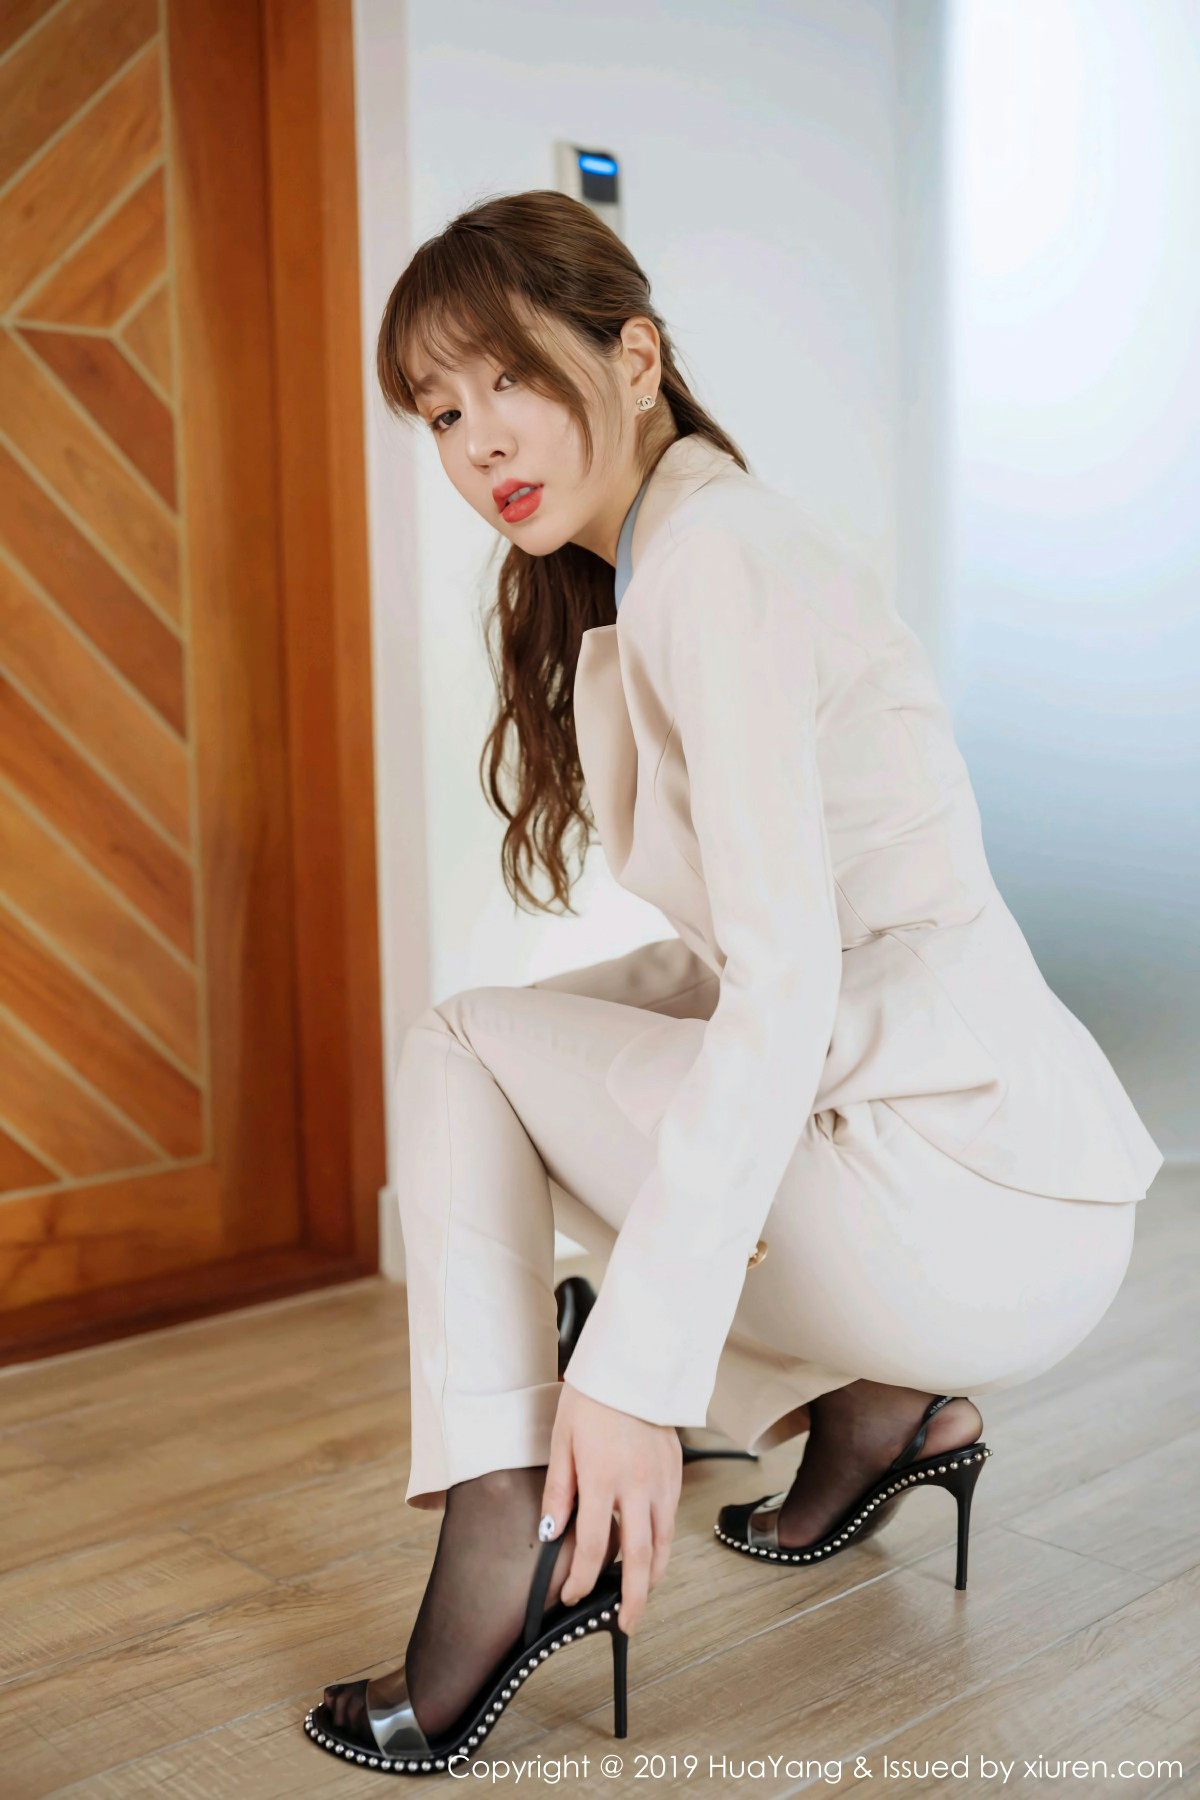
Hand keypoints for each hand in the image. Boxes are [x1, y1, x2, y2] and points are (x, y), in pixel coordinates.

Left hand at [540, 1378, 681, 1635]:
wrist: (634, 1363)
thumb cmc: (592, 1397)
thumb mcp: (562, 1440)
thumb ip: (559, 1492)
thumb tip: (551, 1535)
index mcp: (603, 1479)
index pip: (595, 1548)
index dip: (583, 1580)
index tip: (572, 1595)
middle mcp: (638, 1485)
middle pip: (641, 1559)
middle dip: (633, 1600)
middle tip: (627, 1625)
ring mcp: (663, 1479)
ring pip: (664, 1543)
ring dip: (654, 1576)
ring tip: (640, 1596)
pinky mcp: (677, 1470)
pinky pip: (671, 1518)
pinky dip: (663, 1543)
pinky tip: (652, 1551)